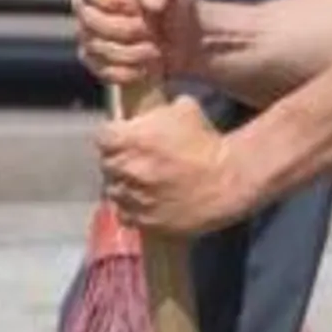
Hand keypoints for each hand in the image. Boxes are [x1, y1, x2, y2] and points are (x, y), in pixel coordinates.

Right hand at [73, 0, 204, 91]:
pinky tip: (148, 66)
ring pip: (97, 48)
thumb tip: (151, 4)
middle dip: (128, 30)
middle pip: (91, 21)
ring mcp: (86, 35)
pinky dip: (130, 71)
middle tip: (154, 31)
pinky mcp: (94, 62)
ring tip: (156, 49)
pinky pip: (103, 70)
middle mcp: (86, 5)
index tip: (140, 8)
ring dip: (133, 53)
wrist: (183, 34)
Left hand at [99, 95, 246, 235]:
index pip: (103, 137)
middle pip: (106, 164)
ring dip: (123, 185)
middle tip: (133, 159)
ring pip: (113, 191)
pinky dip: (131, 208)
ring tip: (140, 182)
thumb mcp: (183, 109)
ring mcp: (134, 198)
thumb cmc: (207, 142)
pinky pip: (125, 215)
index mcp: (131, 140)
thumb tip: (146, 110)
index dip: (113, 136)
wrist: (229, 180)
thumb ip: (156, 110)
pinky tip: (144, 201)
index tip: (122, 137)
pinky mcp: (145, 222)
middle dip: (118, 160)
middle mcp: (127, 170)